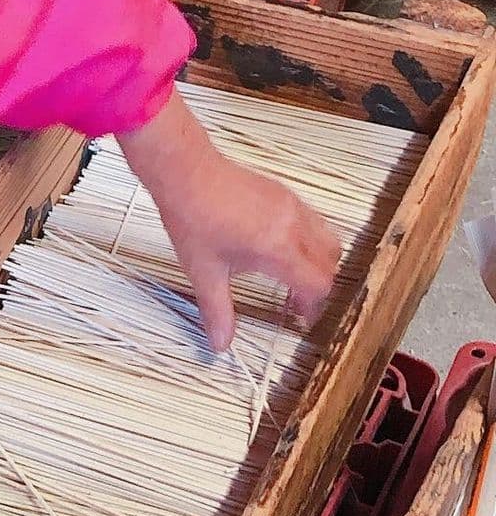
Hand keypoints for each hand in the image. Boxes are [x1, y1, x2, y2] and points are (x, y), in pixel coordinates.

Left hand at [117, 92, 338, 351]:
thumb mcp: (203, 271)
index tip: (300, 318)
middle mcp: (295, 227)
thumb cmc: (192, 218)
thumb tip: (221, 344)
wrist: (185, 171)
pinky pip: (314, 222)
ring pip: (328, 240)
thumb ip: (218, 310)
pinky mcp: (286, 195)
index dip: (313, 306)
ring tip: (289, 277)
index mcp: (279, 249)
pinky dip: (309, 242)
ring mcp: (294, 207)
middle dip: (318, 287)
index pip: (318, 285)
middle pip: (330, 264)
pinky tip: (279, 250)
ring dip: (318, 263)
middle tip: (296, 302)